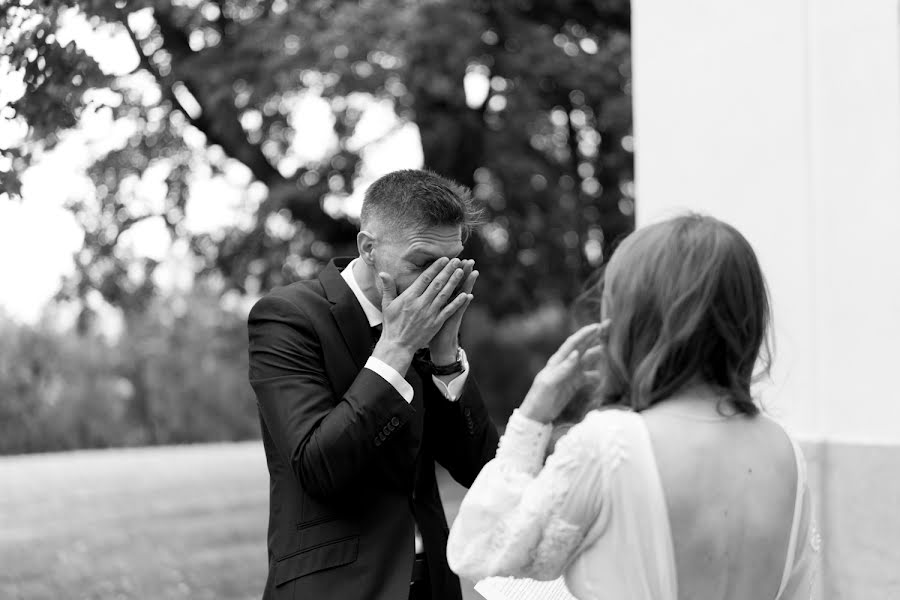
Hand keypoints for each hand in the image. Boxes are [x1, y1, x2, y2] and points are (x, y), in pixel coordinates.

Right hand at [373, 257, 470, 371]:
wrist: (398, 345)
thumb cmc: (391, 324)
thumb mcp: (387, 304)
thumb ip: (388, 287)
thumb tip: (383, 272)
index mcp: (409, 297)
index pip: (425, 278)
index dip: (435, 268)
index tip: (444, 259)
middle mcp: (420, 304)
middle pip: (437, 284)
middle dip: (448, 271)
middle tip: (457, 260)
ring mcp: (429, 314)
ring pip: (444, 295)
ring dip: (454, 282)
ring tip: (462, 271)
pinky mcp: (436, 323)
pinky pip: (449, 311)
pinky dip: (457, 302)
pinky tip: (466, 294)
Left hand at [429, 259, 476, 363]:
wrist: (438, 346)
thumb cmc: (429, 328)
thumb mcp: (428, 312)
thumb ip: (425, 298)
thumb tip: (419, 287)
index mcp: (441, 299)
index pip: (446, 281)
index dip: (449, 270)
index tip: (452, 257)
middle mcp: (449, 303)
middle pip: (456, 284)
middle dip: (462, 272)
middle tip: (468, 259)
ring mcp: (452, 311)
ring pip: (461, 294)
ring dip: (467, 283)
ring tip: (474, 272)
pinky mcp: (452, 320)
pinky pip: (459, 310)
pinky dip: (463, 303)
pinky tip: (469, 295)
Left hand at [519, 321, 608, 423]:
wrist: (535, 416)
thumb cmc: (539, 398)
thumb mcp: (549, 383)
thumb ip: (563, 369)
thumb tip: (576, 353)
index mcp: (557, 362)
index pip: (573, 343)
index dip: (585, 334)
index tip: (597, 326)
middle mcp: (565, 365)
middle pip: (581, 347)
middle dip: (593, 337)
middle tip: (606, 327)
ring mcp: (570, 375)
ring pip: (586, 361)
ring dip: (596, 354)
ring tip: (607, 349)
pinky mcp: (573, 385)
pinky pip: (587, 377)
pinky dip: (596, 375)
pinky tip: (603, 376)